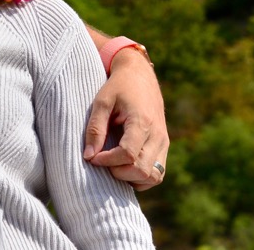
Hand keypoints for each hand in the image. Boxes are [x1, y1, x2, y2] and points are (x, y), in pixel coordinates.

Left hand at [83, 48, 168, 189]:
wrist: (140, 75)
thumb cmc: (118, 87)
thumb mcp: (102, 101)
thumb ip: (95, 129)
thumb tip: (89, 157)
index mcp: (142, 121)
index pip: (128, 154)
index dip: (108, 161)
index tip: (92, 157)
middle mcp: (157, 135)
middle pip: (142, 170)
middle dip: (119, 172)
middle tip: (103, 161)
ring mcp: (163, 142)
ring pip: (153, 176)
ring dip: (132, 177)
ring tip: (114, 165)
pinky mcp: (164, 146)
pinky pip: (157, 173)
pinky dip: (141, 177)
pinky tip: (124, 166)